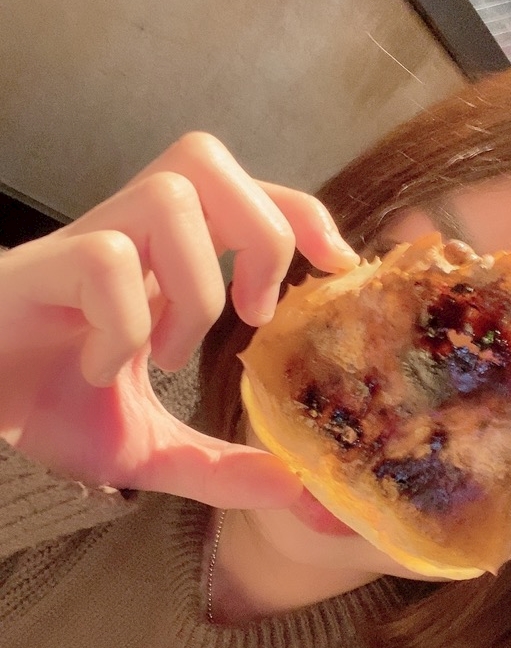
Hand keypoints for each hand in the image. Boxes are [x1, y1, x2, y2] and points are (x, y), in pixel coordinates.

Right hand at [0, 132, 357, 507]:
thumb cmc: (48, 409)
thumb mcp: (148, 449)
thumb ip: (217, 468)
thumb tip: (294, 489)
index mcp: (159, 265)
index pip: (242, 195)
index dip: (298, 212)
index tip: (336, 266)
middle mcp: (125, 241)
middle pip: (206, 159)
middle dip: (259, 229)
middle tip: (255, 313)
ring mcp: (80, 249)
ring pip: (167, 197)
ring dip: (192, 286)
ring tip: (168, 352)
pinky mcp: (37, 271)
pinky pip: (103, 258)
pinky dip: (123, 321)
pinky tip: (103, 366)